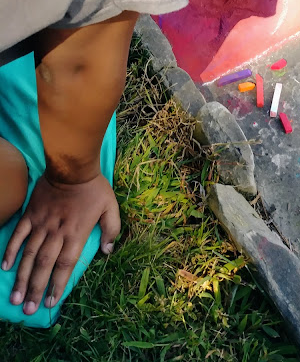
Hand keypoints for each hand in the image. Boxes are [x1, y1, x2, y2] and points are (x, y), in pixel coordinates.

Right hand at [2, 174, 119, 314]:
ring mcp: (41, 224)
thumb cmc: (94, 187)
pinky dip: (11, 251)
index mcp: (76, 234)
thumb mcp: (111, 207)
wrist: (73, 166)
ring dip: (22, 277)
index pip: (65, 266)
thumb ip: (111, 230)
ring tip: (16, 297)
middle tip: (28, 309)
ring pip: (29, 255)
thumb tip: (107, 251)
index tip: (51, 302)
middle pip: (44, 266)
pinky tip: (5, 267)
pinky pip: (18, 235)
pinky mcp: (30, 215)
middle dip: (36, 289)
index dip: (58, 285)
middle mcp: (57, 233)